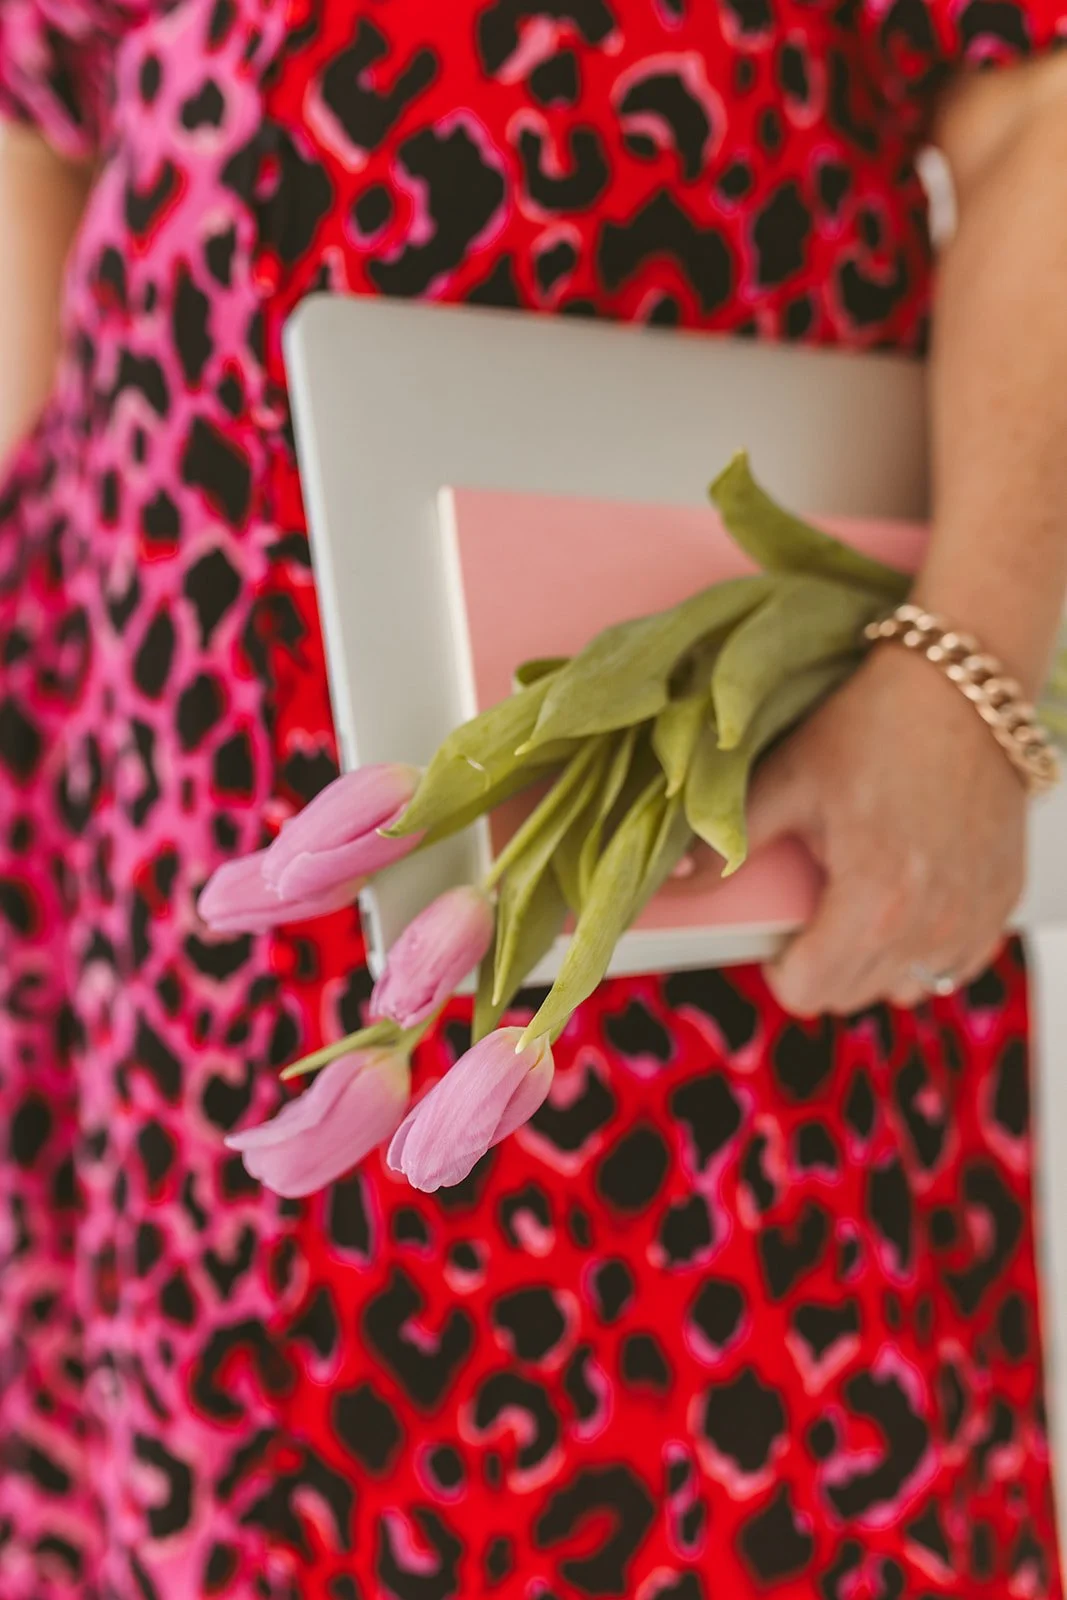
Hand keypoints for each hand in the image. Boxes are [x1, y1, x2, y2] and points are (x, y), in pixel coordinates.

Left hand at [745, 643, 1027, 1015]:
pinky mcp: (1001, 900)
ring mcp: (972, 917)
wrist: (962, 688)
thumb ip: (726, 842)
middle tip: (816, 909)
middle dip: (821, 964)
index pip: (809, 991)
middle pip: (852, 995)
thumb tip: (673, 879)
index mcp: (872, 902)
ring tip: (861, 905)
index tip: (780, 938)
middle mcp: (929, 924)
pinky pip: (953, 963)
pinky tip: (909, 903)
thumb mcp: (788, 779)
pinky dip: (924, 948)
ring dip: (874, 962)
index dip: (780, 967)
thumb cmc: (877, 726)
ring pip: (904, 986)